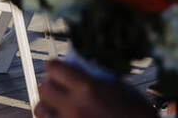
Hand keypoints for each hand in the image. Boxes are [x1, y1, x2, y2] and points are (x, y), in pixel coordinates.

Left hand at [35, 61, 156, 117]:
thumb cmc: (137, 113)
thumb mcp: (121, 88)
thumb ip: (98, 78)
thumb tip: (81, 68)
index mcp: (88, 88)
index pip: (55, 68)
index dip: (54, 66)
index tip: (56, 67)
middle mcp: (75, 106)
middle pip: (44, 88)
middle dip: (50, 84)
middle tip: (57, 86)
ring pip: (40, 110)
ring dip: (46, 105)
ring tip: (55, 105)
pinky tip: (61, 117)